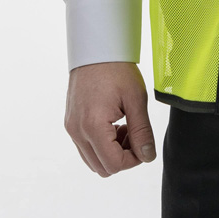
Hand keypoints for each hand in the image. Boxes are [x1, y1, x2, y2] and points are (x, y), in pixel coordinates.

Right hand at [64, 61, 155, 176]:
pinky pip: (85, 147)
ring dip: (111, 152)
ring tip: (125, 127)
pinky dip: (101, 144)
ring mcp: (71, 128)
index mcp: (93, 126)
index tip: (143, 143)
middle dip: (123, 157)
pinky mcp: (70, 123)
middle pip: (102, 168)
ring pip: (92, 160)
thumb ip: (142, 132)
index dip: (133, 160)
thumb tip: (148, 156)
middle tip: (135, 133)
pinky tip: (114, 124)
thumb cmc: (117, 69)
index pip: (114, 164)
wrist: (96, 49)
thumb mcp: (136, 99)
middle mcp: (77, 131)